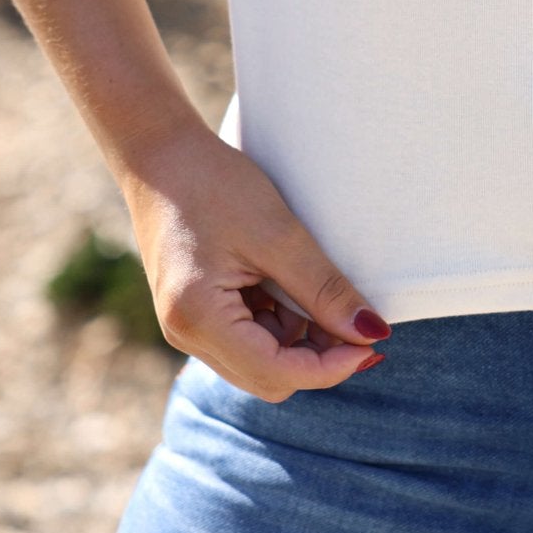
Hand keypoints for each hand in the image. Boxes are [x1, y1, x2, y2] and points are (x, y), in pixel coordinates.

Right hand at [117, 124, 390, 399]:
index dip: (331, 366)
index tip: (373, 342)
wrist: (160, 153)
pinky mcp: (192, 314)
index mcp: (200, 317)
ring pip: (258, 364)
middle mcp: (186, 334)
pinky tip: (286, 285)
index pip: (277, 372)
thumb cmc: (215, 184)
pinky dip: (276, 325)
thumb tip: (373, 333)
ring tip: (313, 290)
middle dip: (316, 357)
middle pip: (268, 378)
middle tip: (354, 320)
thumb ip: (325, 289)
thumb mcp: (279, 234)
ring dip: (297, 340)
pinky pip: (244, 341)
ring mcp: (185, 327)